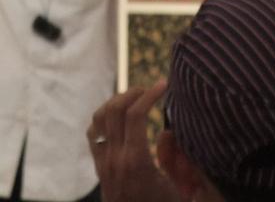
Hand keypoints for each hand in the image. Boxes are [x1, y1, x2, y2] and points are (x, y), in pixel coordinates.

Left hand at [87, 80, 177, 201]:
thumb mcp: (181, 190)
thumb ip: (178, 159)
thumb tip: (167, 131)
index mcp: (136, 161)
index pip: (136, 114)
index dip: (150, 94)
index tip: (164, 85)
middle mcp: (115, 158)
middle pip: (115, 109)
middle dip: (133, 92)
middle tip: (151, 89)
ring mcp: (103, 161)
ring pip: (100, 116)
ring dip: (117, 101)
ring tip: (136, 98)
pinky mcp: (98, 166)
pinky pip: (93, 131)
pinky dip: (104, 117)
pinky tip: (121, 117)